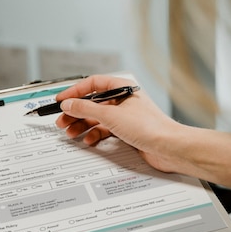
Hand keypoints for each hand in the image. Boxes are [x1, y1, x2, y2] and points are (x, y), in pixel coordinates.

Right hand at [54, 75, 184, 173]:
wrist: (169, 147)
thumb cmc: (150, 127)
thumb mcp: (111, 115)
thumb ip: (86, 109)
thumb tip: (69, 104)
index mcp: (122, 88)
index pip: (93, 84)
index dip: (75, 91)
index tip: (61, 100)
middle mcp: (124, 100)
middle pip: (93, 102)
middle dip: (76, 112)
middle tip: (62, 121)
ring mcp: (126, 116)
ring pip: (98, 118)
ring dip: (83, 125)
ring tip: (71, 133)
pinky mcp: (128, 131)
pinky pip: (106, 130)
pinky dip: (96, 134)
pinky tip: (89, 140)